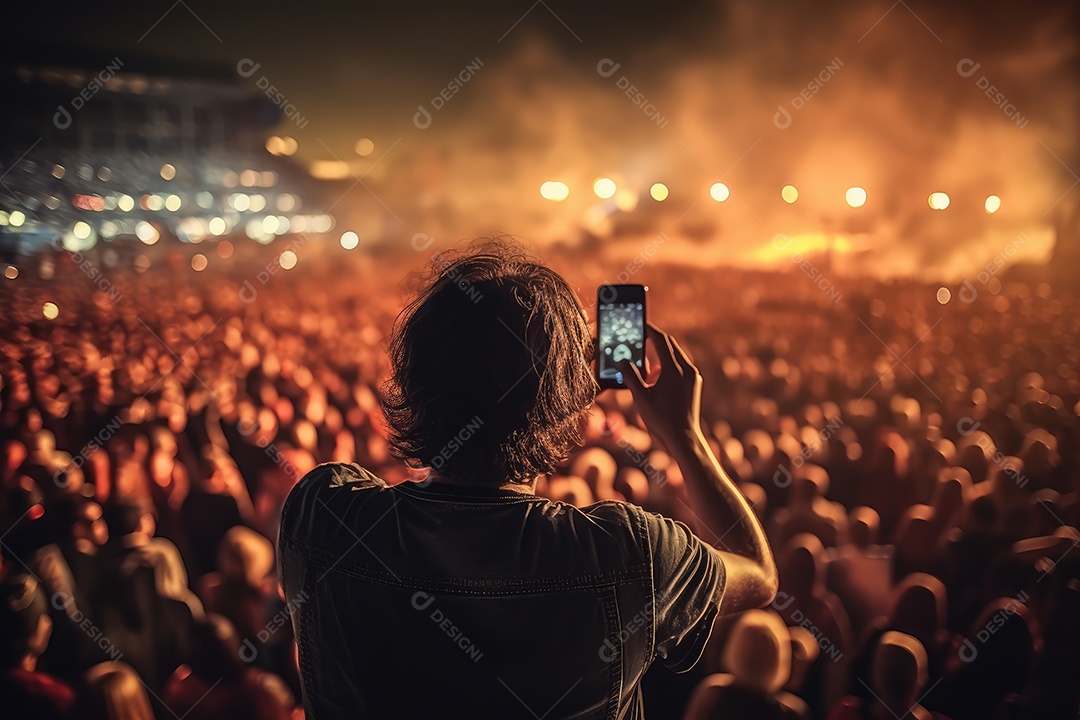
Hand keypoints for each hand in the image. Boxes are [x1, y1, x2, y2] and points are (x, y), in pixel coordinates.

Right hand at [617, 324, 703, 450]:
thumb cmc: (661, 420)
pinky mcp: (694, 384)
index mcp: (674, 370)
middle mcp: (686, 369)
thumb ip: (630, 376)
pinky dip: (667, 365)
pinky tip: (656, 375)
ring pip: (675, 356)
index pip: (661, 340)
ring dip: (660, 353)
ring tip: (646, 358)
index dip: (649, 330)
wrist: (683, 439)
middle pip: (670, 345)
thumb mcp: (640, 397)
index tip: (640, 324)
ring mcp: (692, 377)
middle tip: (641, 336)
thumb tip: (622, 361)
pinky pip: (680, 367)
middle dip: (655, 340)